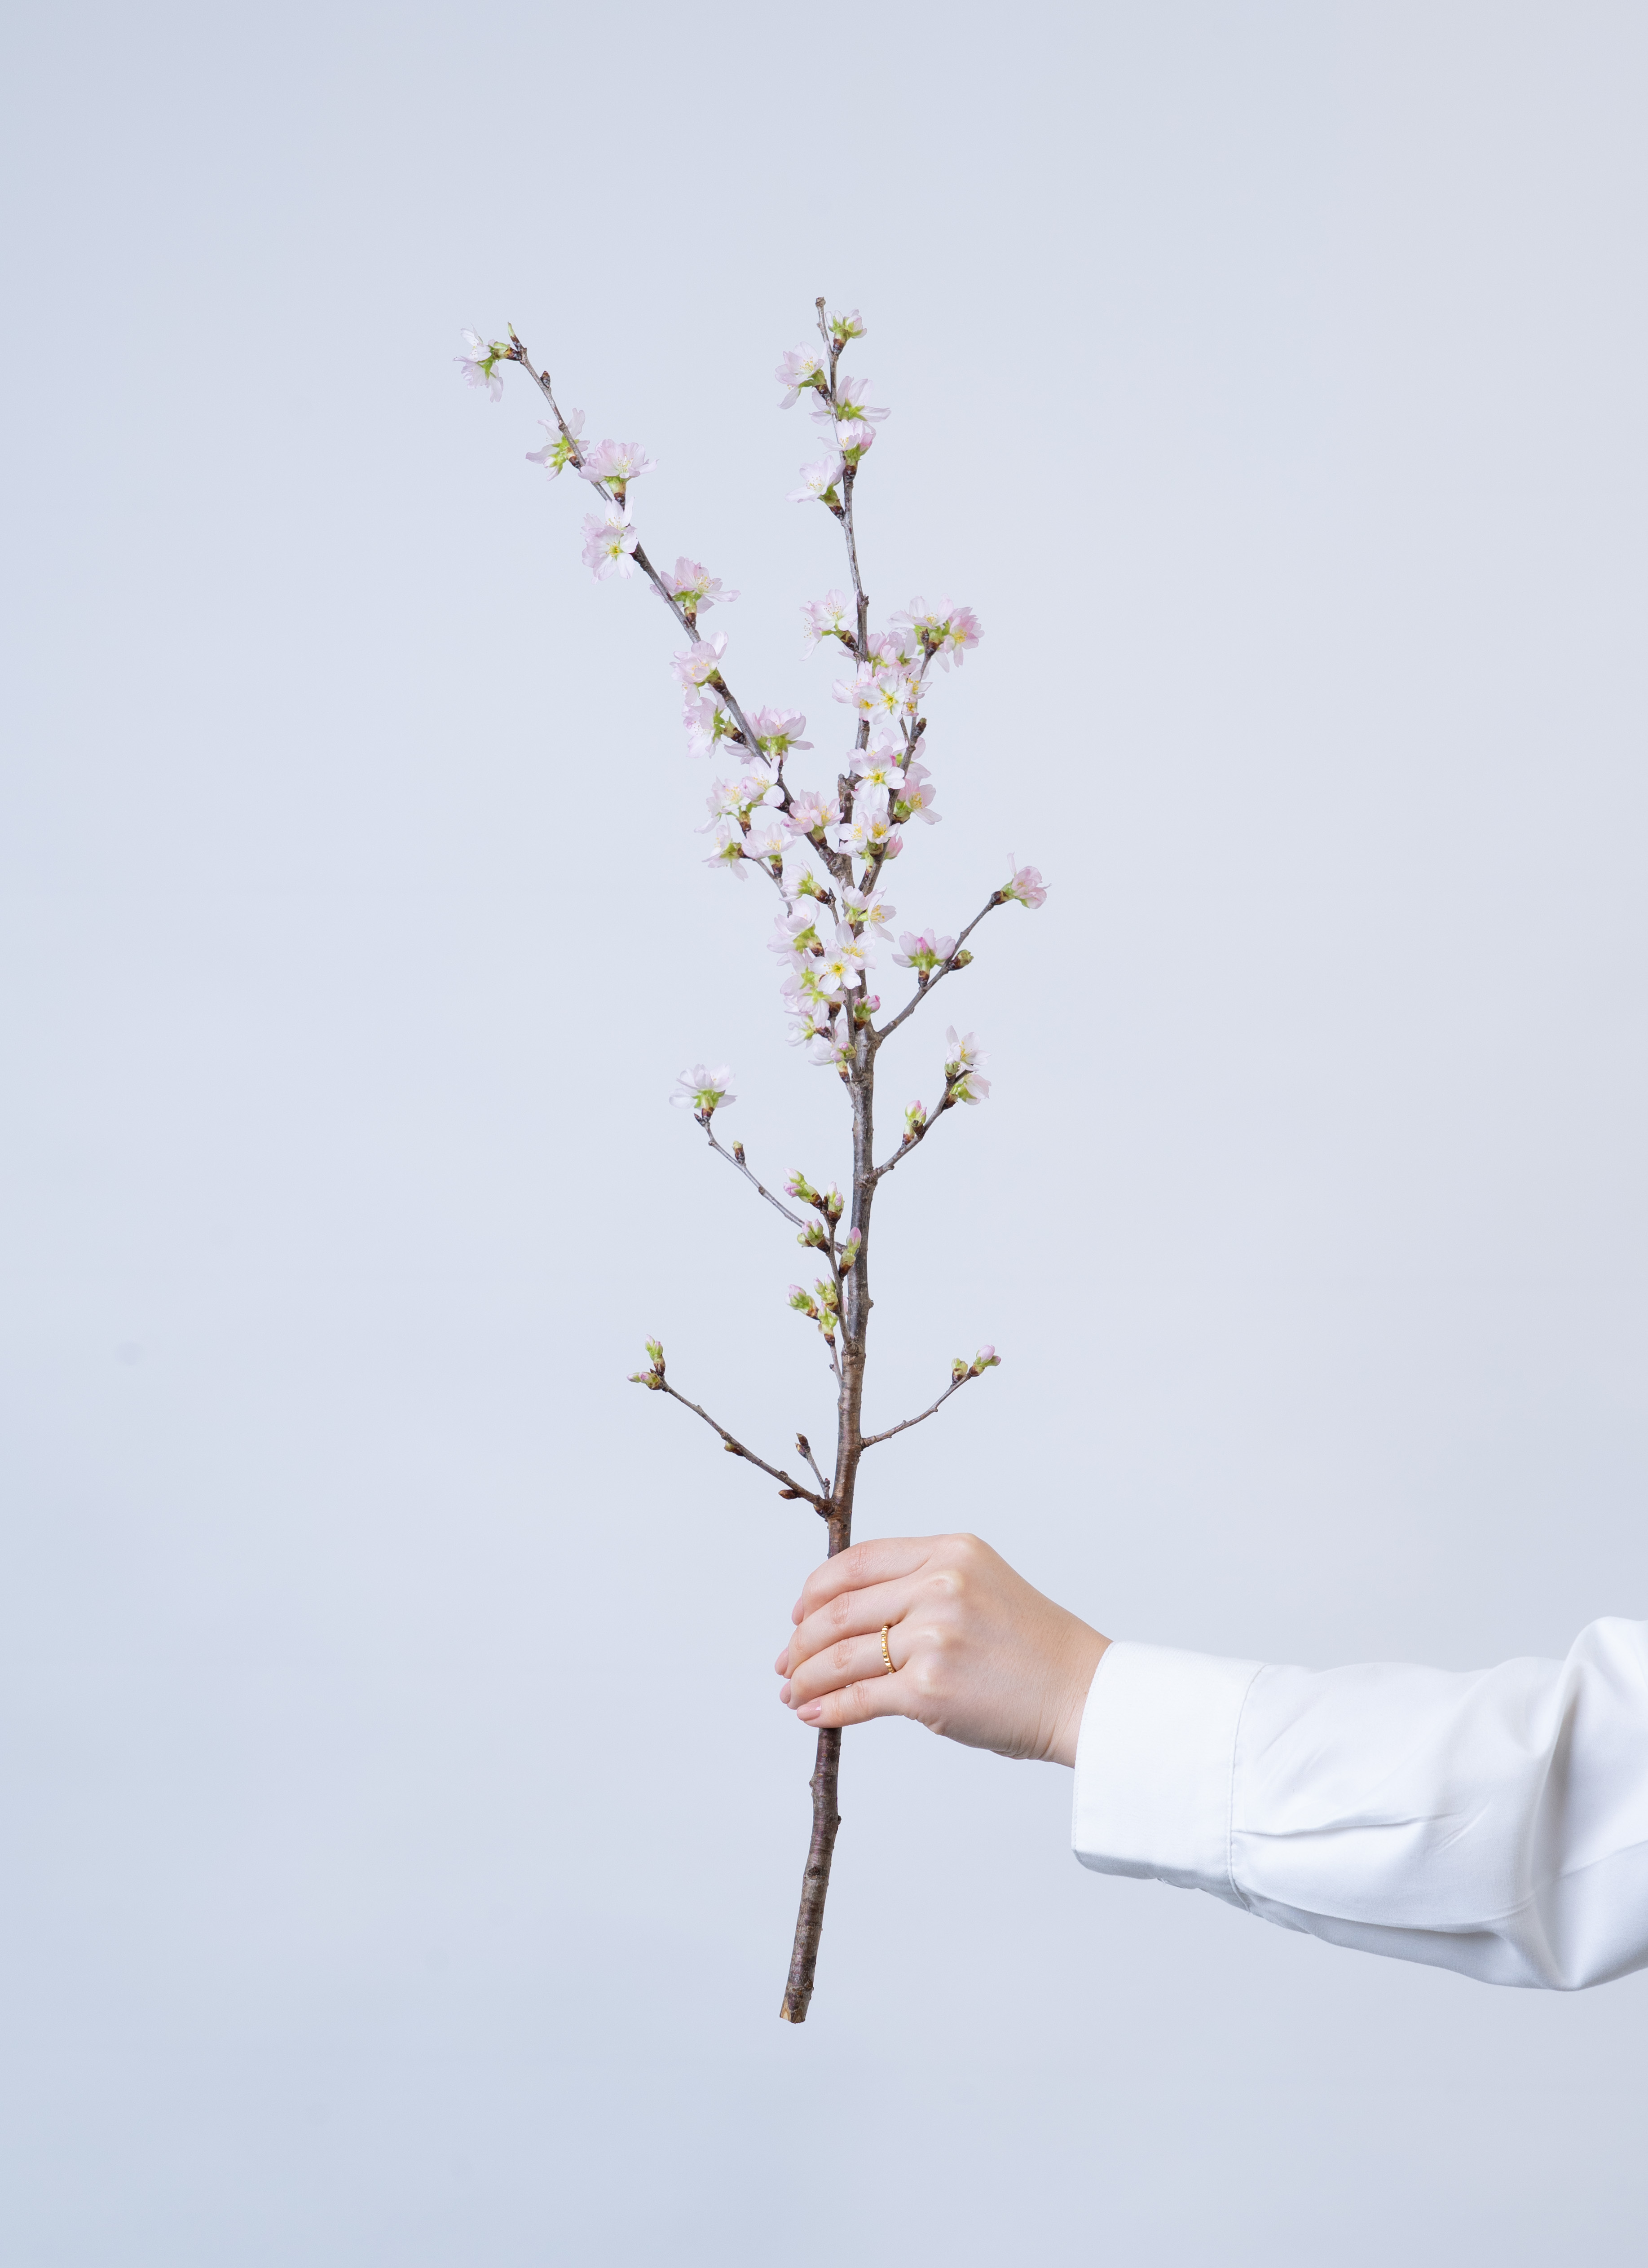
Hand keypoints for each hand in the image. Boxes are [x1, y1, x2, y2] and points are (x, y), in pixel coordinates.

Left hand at [776, 1533, 1108, 1765]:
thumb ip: (922, 1586)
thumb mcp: (980, 1586)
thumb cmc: (1032, 1649)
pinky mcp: (930, 1689)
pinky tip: (813, 1715)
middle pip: (840, 1609)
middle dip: (801, 1640)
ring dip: (806, 1678)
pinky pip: (858, 1698)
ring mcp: (934, 1636)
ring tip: (792, 1694)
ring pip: (840, 1655)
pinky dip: (827, 1709)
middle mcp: (940, 1585)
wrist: (1082, 1693)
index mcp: (950, 1551)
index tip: (798, 1614)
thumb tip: (847, 1616)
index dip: (816, 1589)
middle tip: (784, 1663)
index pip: (858, 1561)